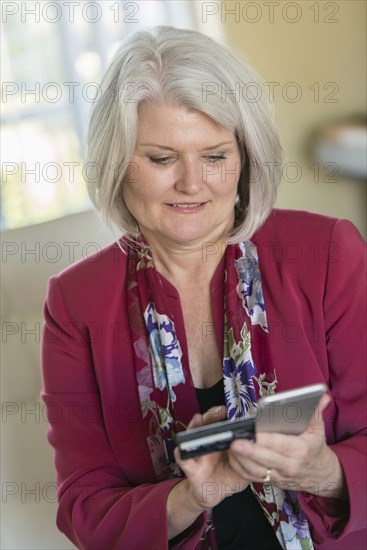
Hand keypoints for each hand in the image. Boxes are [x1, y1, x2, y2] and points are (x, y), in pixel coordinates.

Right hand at [174, 405, 248, 510]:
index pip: (221, 422)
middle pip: (207, 425)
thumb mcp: (244, 466)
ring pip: (192, 436)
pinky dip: (181, 455)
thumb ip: (250, 456)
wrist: (214, 494)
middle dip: (211, 415)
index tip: (232, 408)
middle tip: (219, 410)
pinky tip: (181, 450)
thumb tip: (266, 445)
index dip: (225, 414)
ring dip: (194, 426)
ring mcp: (198, 454)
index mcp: (221, 440)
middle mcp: (208, 443)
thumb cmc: (229, 476)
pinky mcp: (191, 468)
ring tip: (197, 419)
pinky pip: (184, 460)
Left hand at [228, 394, 346, 498]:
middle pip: (266, 458)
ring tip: (229, 447)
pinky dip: (240, 468)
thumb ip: (316, 411)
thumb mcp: (318, 429)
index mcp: (300, 450)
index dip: (266, 439)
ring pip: (256, 470)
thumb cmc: (315, 448)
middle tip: (235, 441)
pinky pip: (252, 477)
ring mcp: (279, 475)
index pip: (281, 444)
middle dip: (249, 450)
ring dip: (241, 460)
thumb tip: (321, 395)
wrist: (321, 476)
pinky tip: (232, 457)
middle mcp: (289, 466)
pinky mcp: (271, 481)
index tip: (254, 432)